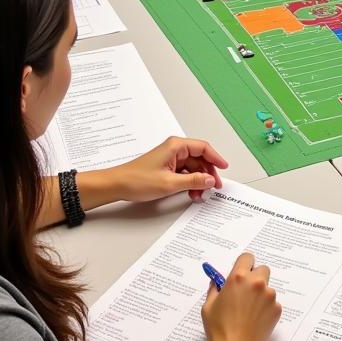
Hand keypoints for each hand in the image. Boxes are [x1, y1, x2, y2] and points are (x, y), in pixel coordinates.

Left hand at [106, 136, 226, 203]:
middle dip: (207, 173)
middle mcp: (174, 149)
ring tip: (199, 194)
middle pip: (200, 159)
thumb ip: (193, 181)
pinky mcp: (166, 167)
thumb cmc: (137, 180)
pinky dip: (189, 182)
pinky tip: (190, 192)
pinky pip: (184, 173)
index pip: (203, 148)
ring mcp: (170, 158)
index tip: (224, 168)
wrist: (117, 185)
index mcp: (176, 146)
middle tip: (213, 186)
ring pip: (193, 168)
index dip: (216, 158)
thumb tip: (209, 179)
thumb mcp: (170, 183)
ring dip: (198, 181)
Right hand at [201, 252, 281, 340]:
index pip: (247, 257)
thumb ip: (214, 288)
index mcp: (238, 278)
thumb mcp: (208, 306)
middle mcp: (256, 283)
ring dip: (260, 294)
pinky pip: (272, 302)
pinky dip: (265, 308)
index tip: (241, 271)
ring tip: (248, 311)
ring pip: (267, 287)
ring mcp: (269, 296)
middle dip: (254, 277)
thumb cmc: (219, 330)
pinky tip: (255, 320)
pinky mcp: (277, 308)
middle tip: (245, 291)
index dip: (244, 264)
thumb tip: (217, 281)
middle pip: (262, 269)